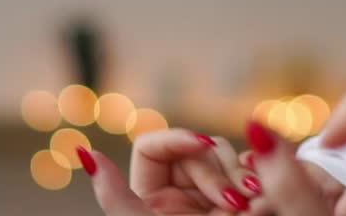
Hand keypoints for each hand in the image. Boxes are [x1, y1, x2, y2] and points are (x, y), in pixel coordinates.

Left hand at [83, 127, 337, 215]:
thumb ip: (115, 199)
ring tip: (250, 207)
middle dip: (219, 169)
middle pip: (195, 150)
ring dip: (241, 178)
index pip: (152, 147)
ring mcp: (211, 199)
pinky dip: (260, 186)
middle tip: (236, 201)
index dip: (177, 138)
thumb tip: (83, 153)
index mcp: (150, 199)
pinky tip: (262, 203)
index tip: (202, 144)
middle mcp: (179, 195)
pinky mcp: (240, 206)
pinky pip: (250, 175)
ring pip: (225, 158)